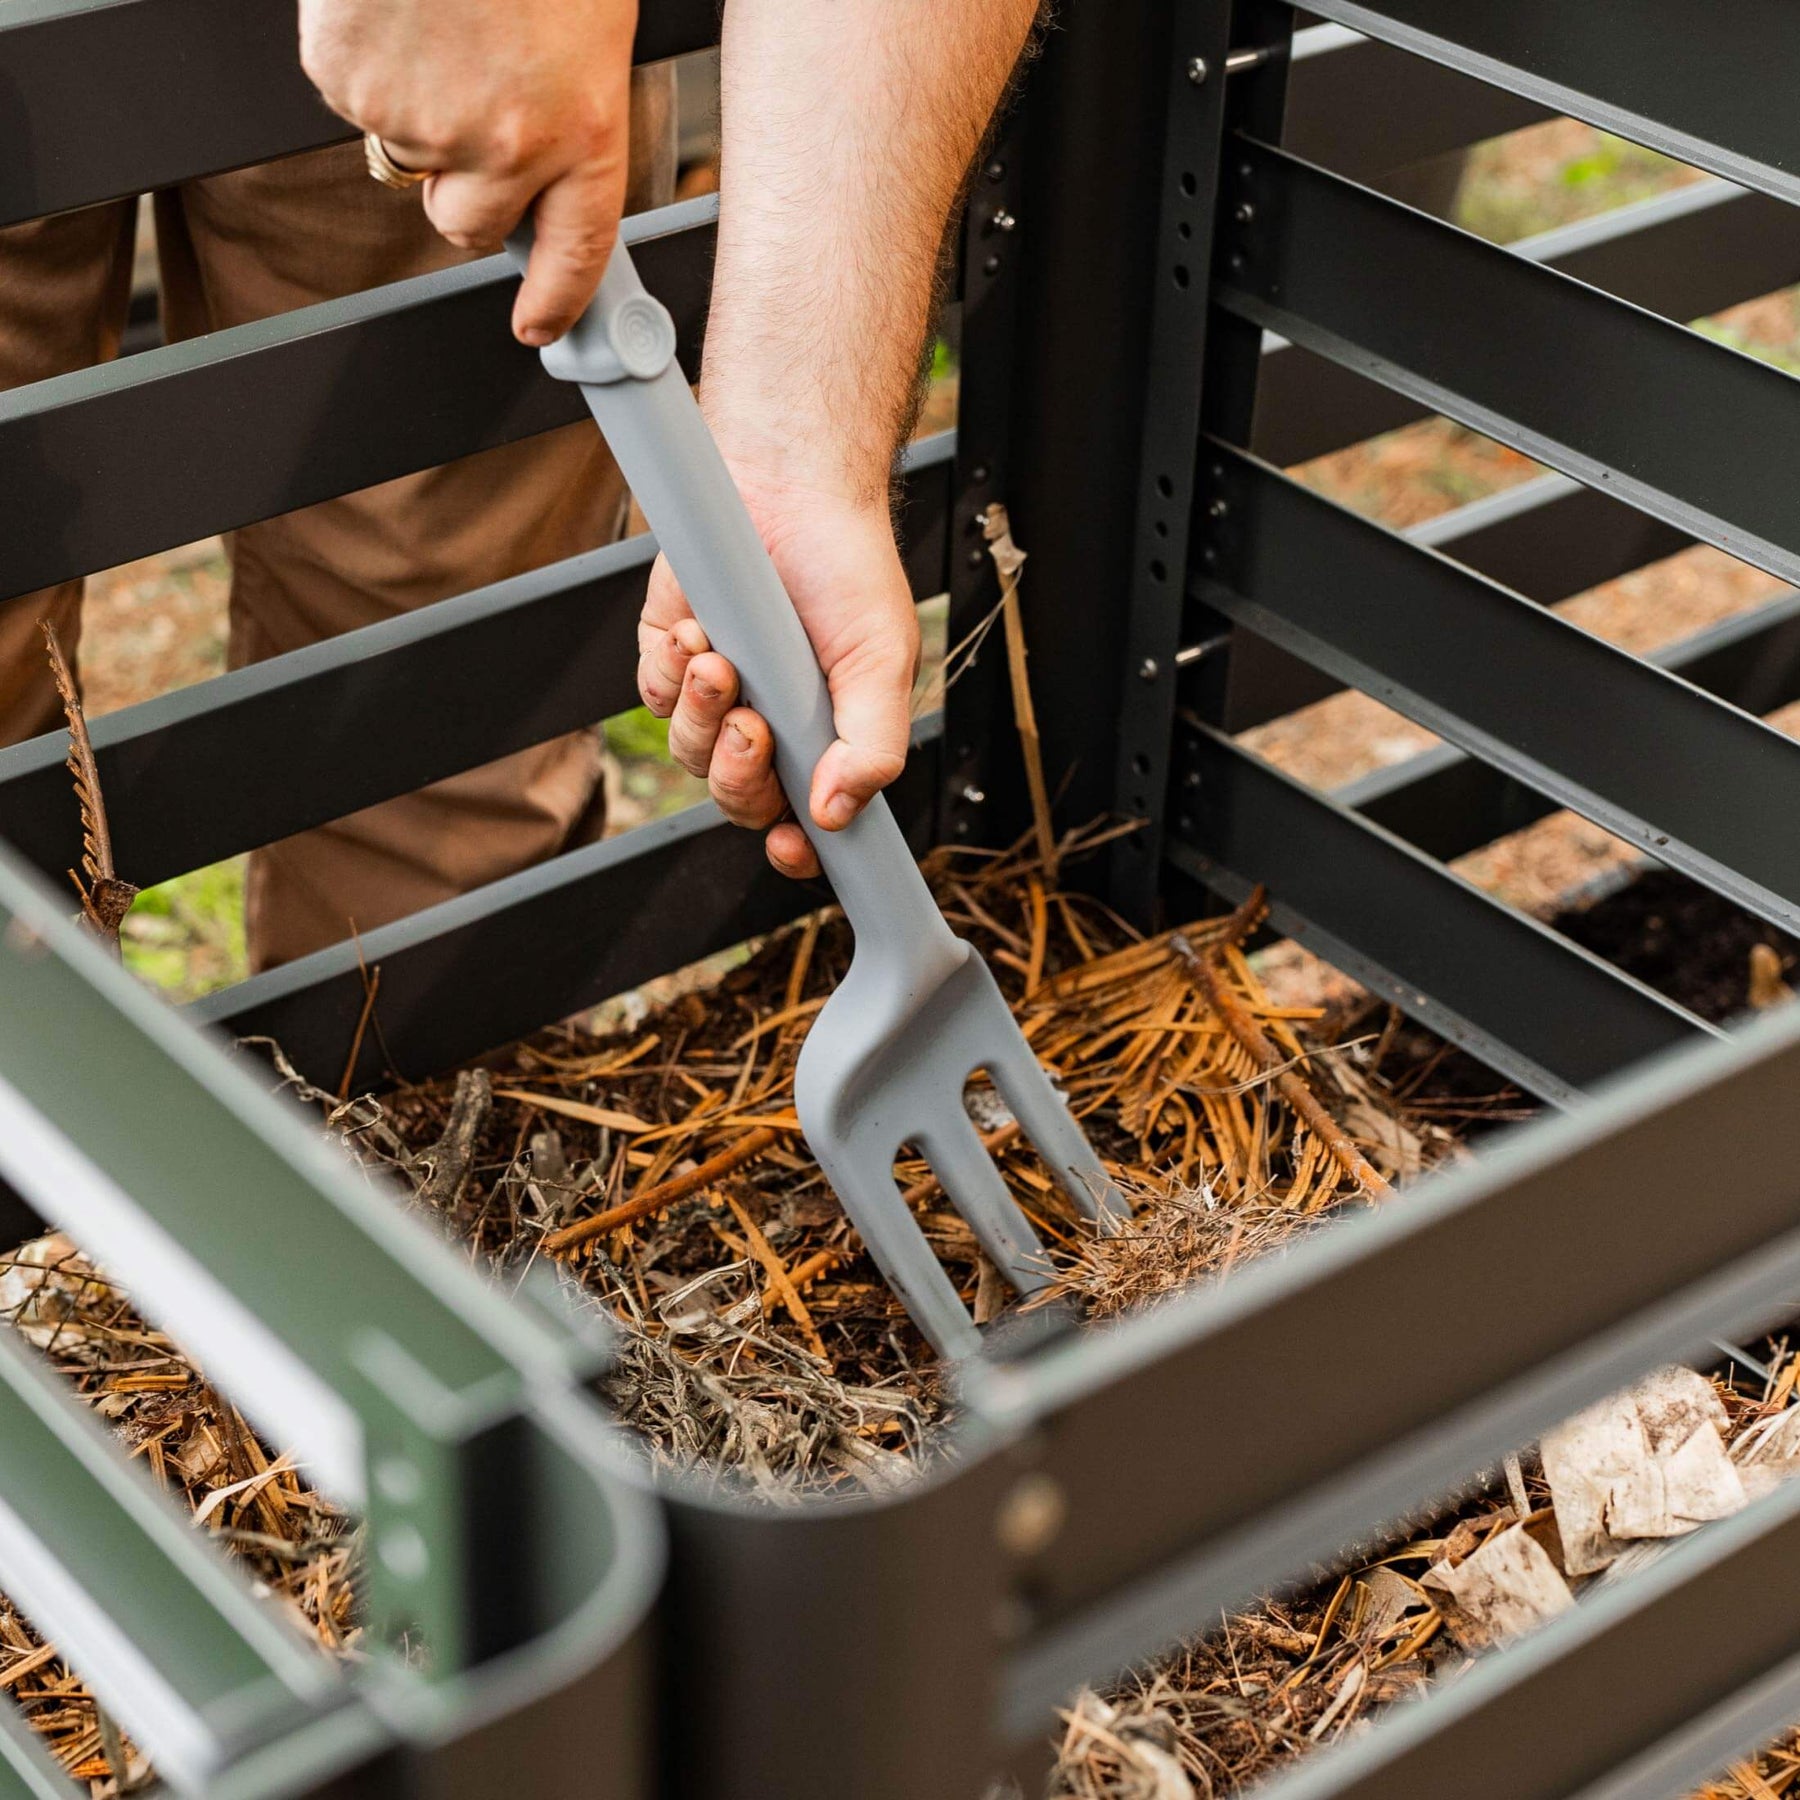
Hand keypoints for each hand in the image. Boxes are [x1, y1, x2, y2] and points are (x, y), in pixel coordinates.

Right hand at [299, 0, 636, 343]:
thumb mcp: (582, 27)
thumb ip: (565, 112)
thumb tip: (540, 184)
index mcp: (582, 125)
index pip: (578, 251)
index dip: (557, 299)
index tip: (541, 324)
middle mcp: (506, 142)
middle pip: (468, 224)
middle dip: (466, 190)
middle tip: (470, 113)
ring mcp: (421, 119)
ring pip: (407, 157)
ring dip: (416, 107)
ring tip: (438, 25)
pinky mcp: (349, 80)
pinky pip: (353, 98)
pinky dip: (367, 61)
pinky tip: (395, 10)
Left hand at [638, 479, 919, 879]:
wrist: (790, 487)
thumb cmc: (847, 568)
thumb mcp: (884, 662)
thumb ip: (873, 746)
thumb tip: (835, 813)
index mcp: (827, 741)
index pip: (807, 820)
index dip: (794, 845)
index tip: (789, 840)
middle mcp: (772, 727)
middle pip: (739, 798)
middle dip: (739, 771)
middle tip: (753, 724)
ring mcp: (719, 695)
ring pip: (689, 753)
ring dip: (701, 714)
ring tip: (719, 658)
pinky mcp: (671, 656)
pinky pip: (653, 697)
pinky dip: (669, 672)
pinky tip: (697, 629)